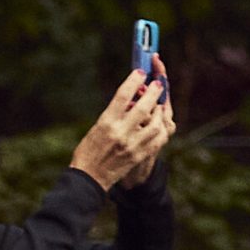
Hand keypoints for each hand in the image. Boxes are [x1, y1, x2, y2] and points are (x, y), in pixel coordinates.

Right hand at [71, 64, 174, 191]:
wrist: (89, 178)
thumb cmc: (89, 151)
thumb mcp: (97, 128)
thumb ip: (114, 115)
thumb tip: (130, 101)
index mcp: (106, 122)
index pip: (122, 96)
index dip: (133, 81)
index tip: (140, 72)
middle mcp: (120, 132)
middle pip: (142, 108)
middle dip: (153, 93)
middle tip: (158, 84)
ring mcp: (131, 145)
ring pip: (155, 124)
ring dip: (160, 112)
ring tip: (159, 106)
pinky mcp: (139, 156)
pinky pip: (157, 140)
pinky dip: (160, 130)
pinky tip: (160, 124)